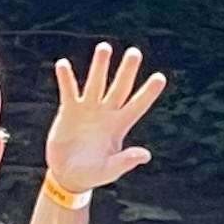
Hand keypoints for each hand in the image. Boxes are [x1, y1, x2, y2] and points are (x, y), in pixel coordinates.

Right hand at [44, 41, 167, 198]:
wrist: (68, 175)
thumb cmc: (92, 174)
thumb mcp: (109, 171)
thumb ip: (125, 162)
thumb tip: (145, 155)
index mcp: (119, 126)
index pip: (137, 105)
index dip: (149, 92)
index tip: (160, 77)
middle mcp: (106, 113)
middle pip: (119, 87)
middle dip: (127, 70)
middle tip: (135, 52)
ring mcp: (88, 109)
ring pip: (95, 82)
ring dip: (99, 66)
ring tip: (104, 47)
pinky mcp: (68, 111)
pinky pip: (68, 90)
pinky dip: (66, 78)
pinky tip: (63, 64)